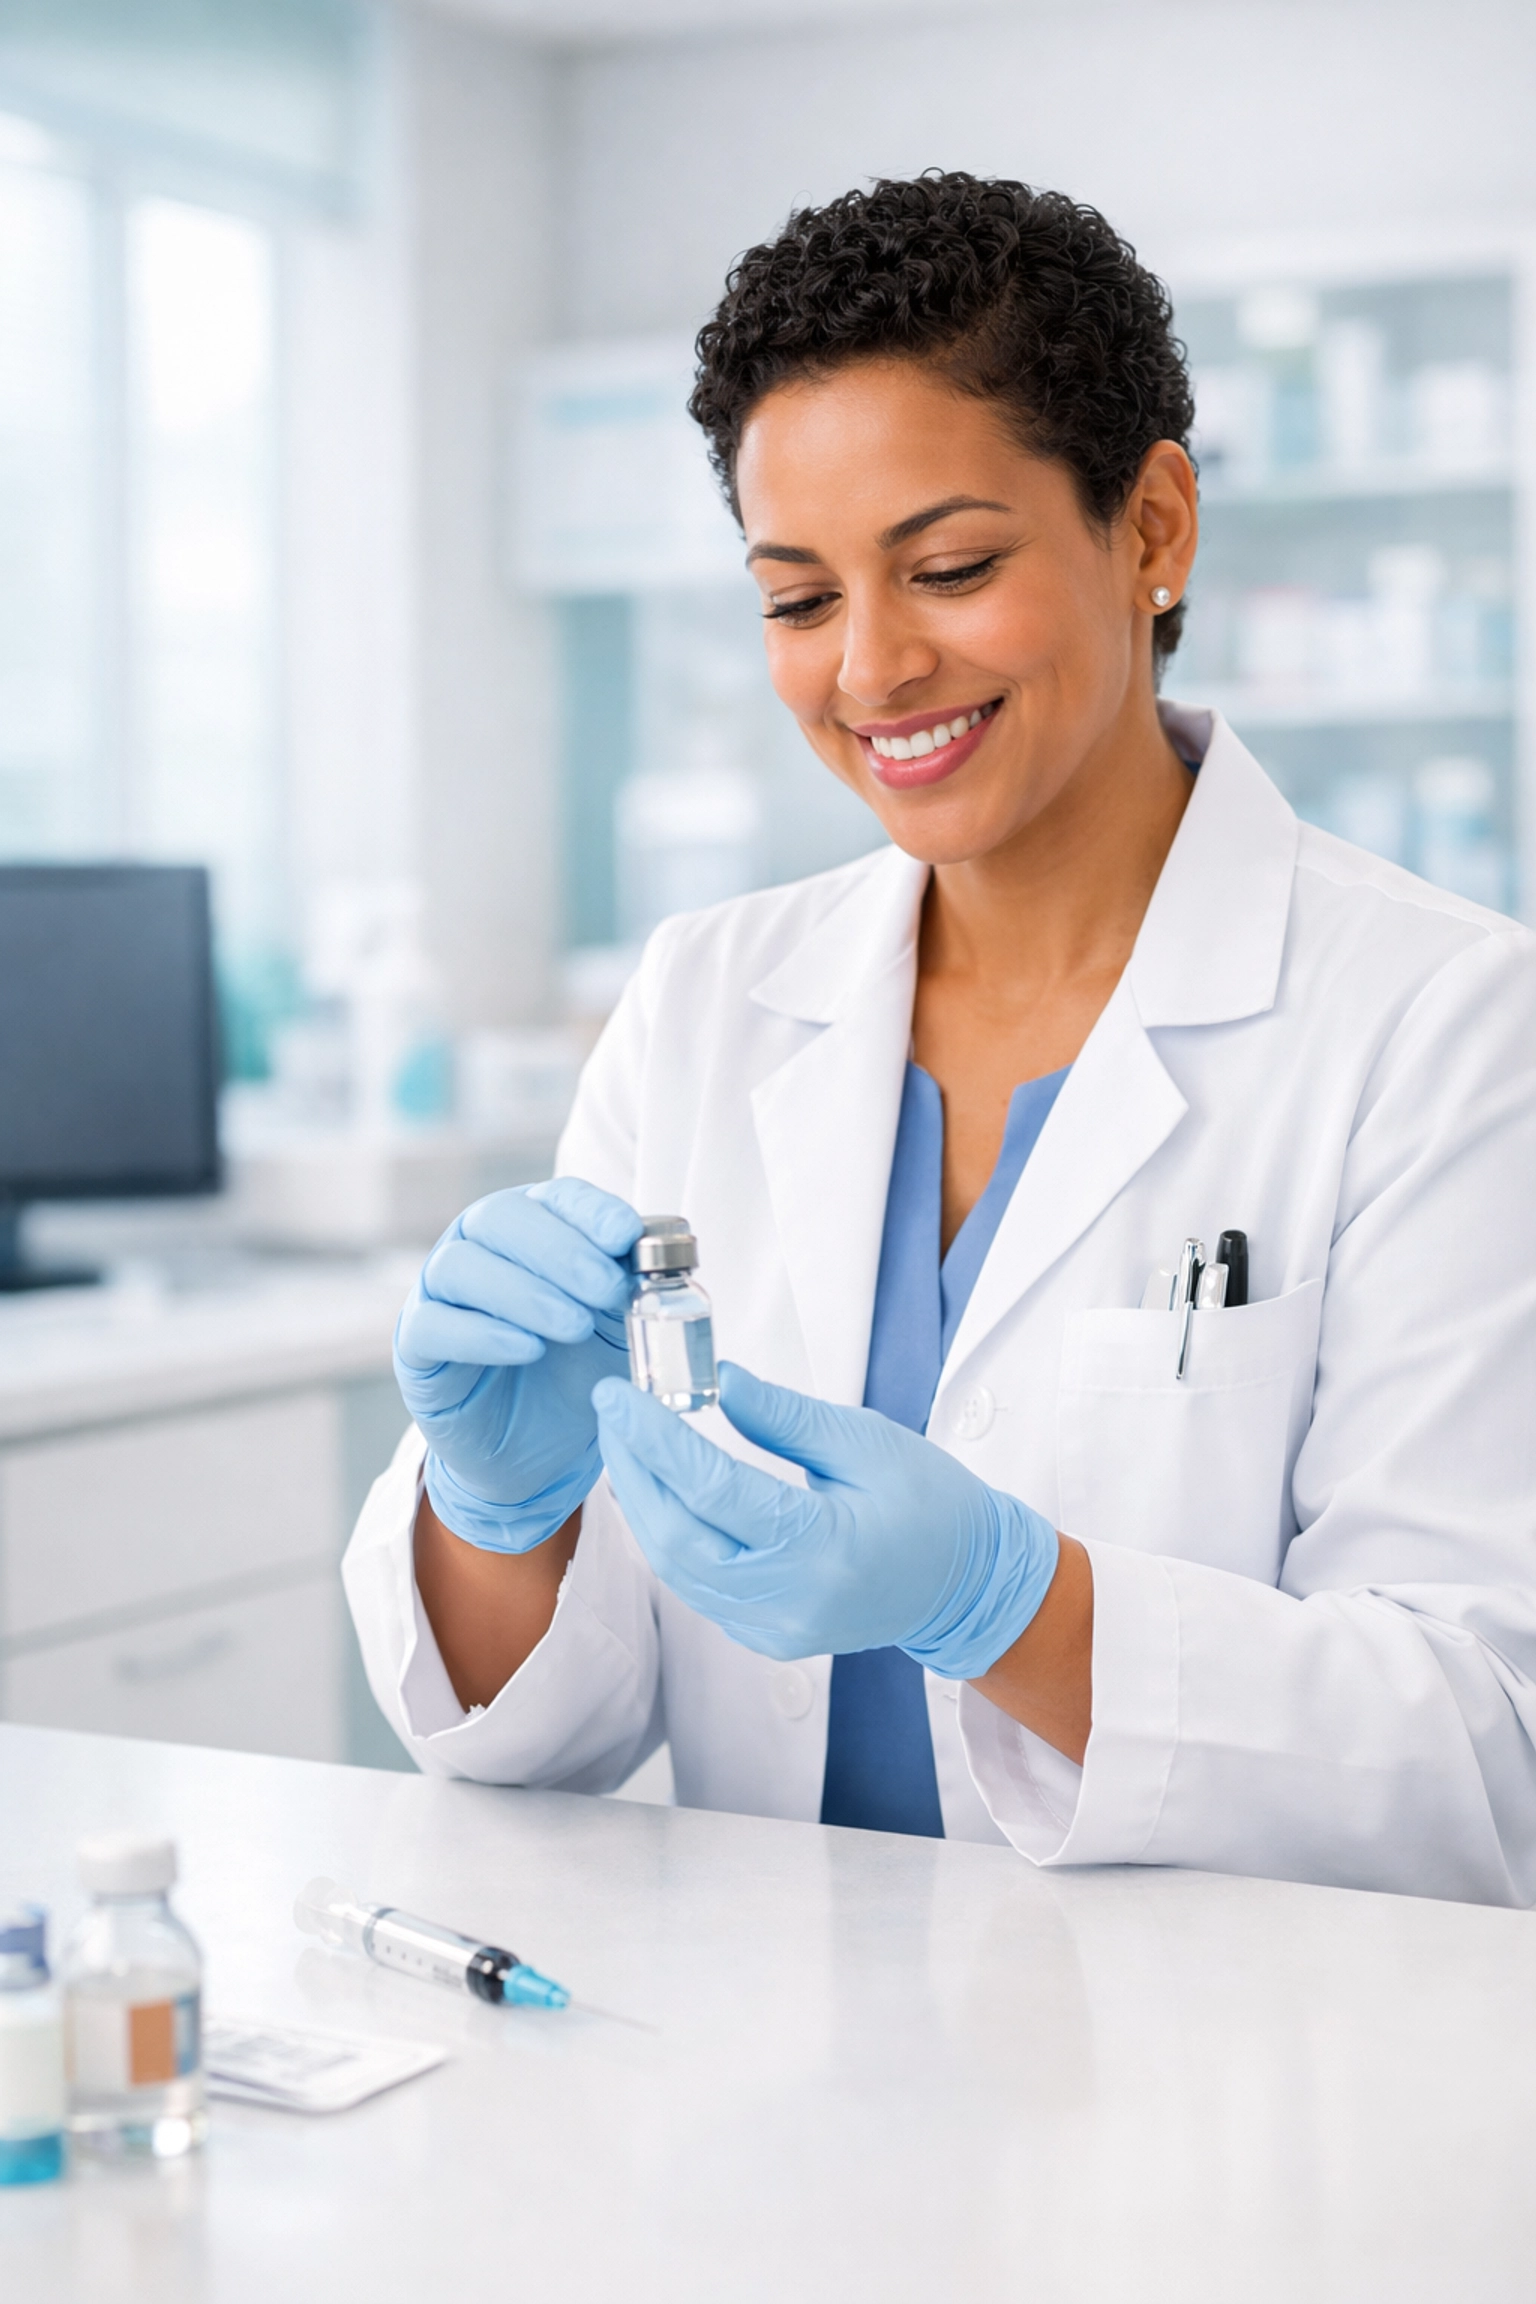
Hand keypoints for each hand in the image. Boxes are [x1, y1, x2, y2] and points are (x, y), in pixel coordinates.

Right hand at [395, 1178, 641, 1550]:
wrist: (539, 1453)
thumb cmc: (578, 1372)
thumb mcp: (620, 1328)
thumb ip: (636, 1289)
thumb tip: (667, 1254)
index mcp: (533, 1228)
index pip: (555, 1197)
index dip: (590, 1211)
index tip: (627, 1235)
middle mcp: (478, 1246)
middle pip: (501, 1217)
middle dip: (560, 1250)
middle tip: (606, 1288)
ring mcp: (439, 1293)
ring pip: (462, 1265)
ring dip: (524, 1291)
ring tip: (573, 1326)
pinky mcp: (416, 1347)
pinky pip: (434, 1325)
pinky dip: (481, 1333)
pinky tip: (527, 1350)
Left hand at [592, 1362, 1059, 1676]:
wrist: (967, 1583)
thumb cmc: (931, 1503)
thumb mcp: (866, 1441)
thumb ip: (783, 1416)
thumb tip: (716, 1381)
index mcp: (822, 1547)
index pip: (712, 1490)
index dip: (655, 1440)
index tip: (618, 1396)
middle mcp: (790, 1601)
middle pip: (676, 1538)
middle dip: (632, 1471)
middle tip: (609, 1413)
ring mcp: (775, 1629)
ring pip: (677, 1569)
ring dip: (642, 1504)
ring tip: (624, 1444)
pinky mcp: (766, 1637)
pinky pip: (697, 1587)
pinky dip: (668, 1535)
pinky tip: (657, 1492)